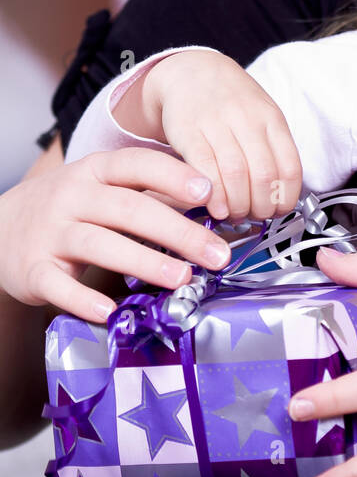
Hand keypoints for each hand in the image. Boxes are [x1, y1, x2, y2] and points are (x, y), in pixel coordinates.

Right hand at [0, 148, 234, 321]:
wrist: (0, 228)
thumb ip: (149, 192)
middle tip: (216, 255)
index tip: (209, 193)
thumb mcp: (103, 187)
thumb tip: (211, 203)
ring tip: (182, 278)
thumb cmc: (70, 207)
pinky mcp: (34, 270)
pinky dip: (83, 300)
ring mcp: (51, 233)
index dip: (175, 176)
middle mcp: (72, 196)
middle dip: (178, 232)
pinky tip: (111, 312)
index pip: (138, 164)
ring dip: (144, 262)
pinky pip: (59, 285)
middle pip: (129, 209)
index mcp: (95, 170)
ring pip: (99, 244)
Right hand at [143, 50, 301, 220]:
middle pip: (263, 176)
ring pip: (236, 174)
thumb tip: (281, 198)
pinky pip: (205, 167)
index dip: (286, 199)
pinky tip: (215, 207)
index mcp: (271, 120)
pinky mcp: (189, 131)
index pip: (289, 168)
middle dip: (261, 207)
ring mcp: (217, 124)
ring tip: (234, 214)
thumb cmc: (231, 102)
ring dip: (237, 205)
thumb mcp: (262, 117)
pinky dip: (213, 194)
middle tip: (253, 216)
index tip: (278, 211)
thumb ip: (273, 151)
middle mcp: (247, 120)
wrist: (192, 72)